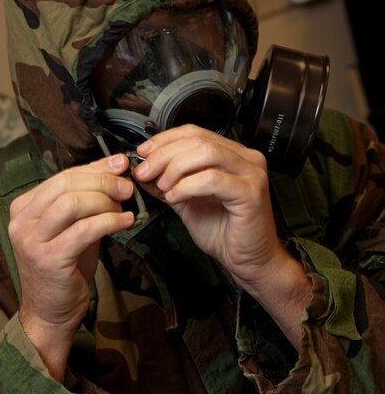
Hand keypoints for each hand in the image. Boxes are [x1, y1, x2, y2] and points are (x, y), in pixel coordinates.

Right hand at [8, 154, 134, 379]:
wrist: (51, 310)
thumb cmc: (66, 265)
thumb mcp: (74, 225)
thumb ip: (89, 197)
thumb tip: (115, 165)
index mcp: (25, 207)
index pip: (63, 176)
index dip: (96, 167)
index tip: (122, 164)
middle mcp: (23, 220)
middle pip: (67, 184)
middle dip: (103, 181)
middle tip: (127, 188)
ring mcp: (32, 240)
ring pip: (73, 203)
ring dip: (106, 202)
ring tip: (124, 208)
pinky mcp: (48, 258)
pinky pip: (84, 230)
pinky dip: (110, 222)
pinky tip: (126, 222)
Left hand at [134, 125, 310, 347]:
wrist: (249, 261)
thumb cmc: (225, 233)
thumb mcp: (188, 201)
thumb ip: (169, 183)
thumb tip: (143, 169)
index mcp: (233, 154)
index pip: (195, 132)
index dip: (165, 139)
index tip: (143, 152)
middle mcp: (246, 158)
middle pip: (197, 140)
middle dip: (163, 155)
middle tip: (144, 172)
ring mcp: (251, 173)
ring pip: (205, 153)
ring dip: (174, 168)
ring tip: (162, 186)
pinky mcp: (251, 192)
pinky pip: (212, 179)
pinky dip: (187, 186)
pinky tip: (176, 197)